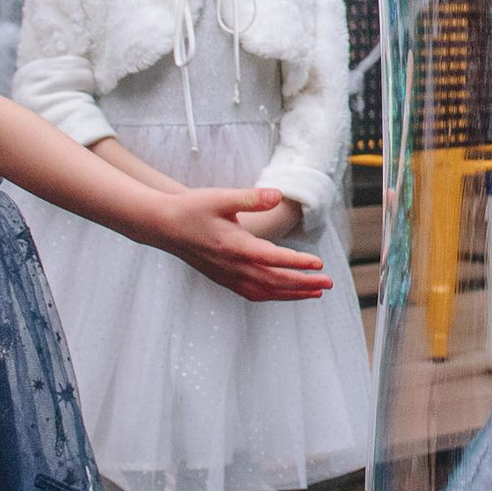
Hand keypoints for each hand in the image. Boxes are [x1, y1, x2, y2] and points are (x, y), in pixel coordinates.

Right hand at [159, 187, 330, 301]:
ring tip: (315, 292)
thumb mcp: (221, 197)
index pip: (273, 259)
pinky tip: (285, 294)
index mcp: (235, 246)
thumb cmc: (191, 209)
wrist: (163, 226)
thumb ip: (252, 198)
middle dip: (304, 283)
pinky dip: (272, 296)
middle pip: (275, 281)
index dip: (297, 263)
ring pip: (266, 291)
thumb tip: (278, 195)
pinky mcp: (223, 278)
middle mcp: (233, 266)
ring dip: (292, 293)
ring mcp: (227, 276)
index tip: (318, 264)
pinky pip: (252, 293)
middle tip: (328, 282)